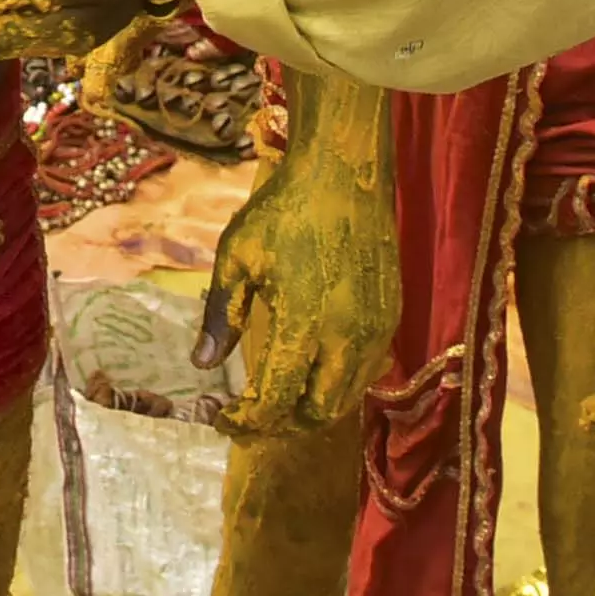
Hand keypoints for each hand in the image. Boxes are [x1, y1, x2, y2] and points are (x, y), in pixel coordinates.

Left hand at [196, 71, 399, 435]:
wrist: (345, 171)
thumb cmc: (284, 210)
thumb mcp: (237, 257)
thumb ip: (221, 315)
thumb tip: (202, 364)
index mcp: (304, 326)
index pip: (276, 402)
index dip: (246, 422)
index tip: (222, 418)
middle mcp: (347, 339)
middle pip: (319, 414)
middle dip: (283, 424)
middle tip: (253, 413)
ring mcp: (377, 330)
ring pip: (348, 397)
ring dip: (312, 406)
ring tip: (280, 394)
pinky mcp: (391, 316)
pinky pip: (367, 371)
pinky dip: (338, 382)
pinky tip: (312, 364)